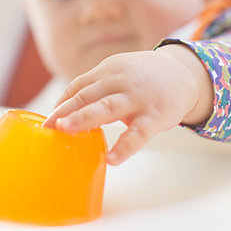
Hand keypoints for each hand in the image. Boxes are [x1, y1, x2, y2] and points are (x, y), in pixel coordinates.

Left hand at [44, 45, 213, 164]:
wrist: (184, 74)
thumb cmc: (143, 79)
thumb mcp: (118, 75)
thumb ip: (95, 89)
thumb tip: (63, 112)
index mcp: (108, 71)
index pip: (79, 86)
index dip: (62, 102)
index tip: (46, 121)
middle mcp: (120, 81)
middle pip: (88, 94)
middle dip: (66, 109)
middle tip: (49, 125)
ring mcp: (137, 98)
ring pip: (108, 108)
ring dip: (85, 118)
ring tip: (66, 130)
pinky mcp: (154, 116)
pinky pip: (137, 134)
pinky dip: (124, 147)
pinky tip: (111, 159)